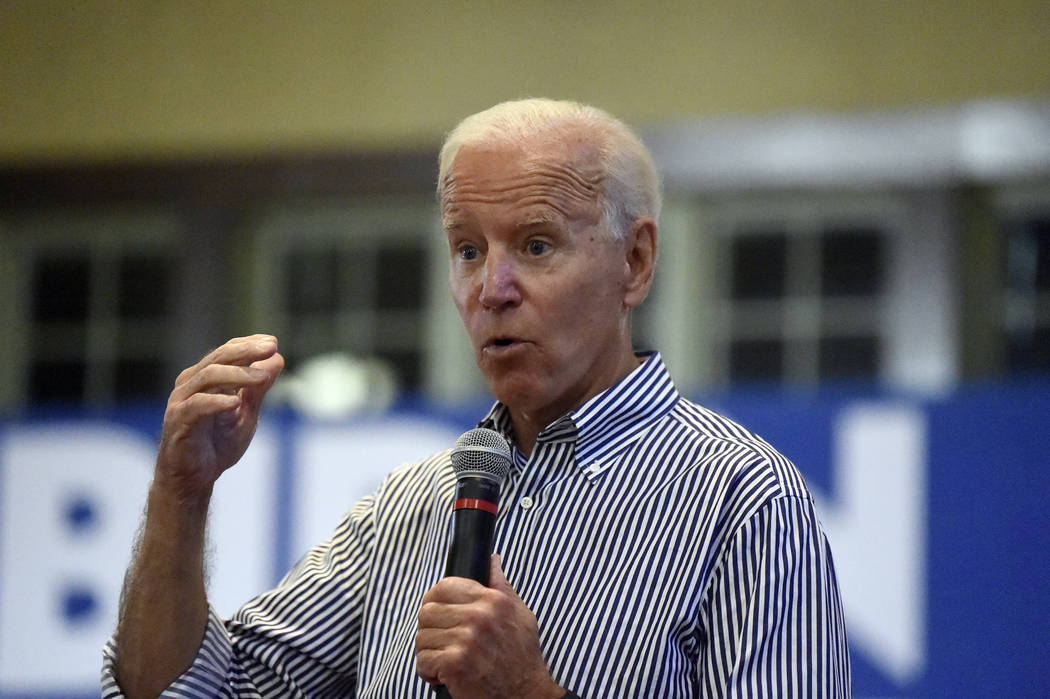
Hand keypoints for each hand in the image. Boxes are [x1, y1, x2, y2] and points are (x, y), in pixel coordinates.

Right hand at [153, 334, 283, 502]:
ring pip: (208, 377)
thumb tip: (278, 359)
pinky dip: (217, 402)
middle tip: (270, 348)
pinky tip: (235, 403)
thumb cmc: (218, 444)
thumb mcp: (246, 414)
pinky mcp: (177, 421)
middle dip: (246, 352)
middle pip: (218, 358)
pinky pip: (196, 406)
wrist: (195, 479)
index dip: (249, 344)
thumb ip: (259, 389)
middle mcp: (191, 384)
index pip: (227, 352)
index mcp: (207, 378)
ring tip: (263, 377)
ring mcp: (182, 401)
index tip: (273, 342)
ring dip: (238, 375)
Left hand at [415, 555, 563, 697]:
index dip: (434, 600)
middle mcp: (479, 616)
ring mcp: (466, 640)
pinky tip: (443, 675)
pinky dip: (428, 672)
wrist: (526, 695)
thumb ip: (501, 586)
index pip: (444, 586)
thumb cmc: (522, 657)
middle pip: (427, 611)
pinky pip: (423, 661)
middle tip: (442, 642)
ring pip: (422, 637)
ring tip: (444, 660)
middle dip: (430, 630)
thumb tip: (491, 560)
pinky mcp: (456, 664)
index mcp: (492, 600)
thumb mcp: (520, 614)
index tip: (438, 615)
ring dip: (429, 652)